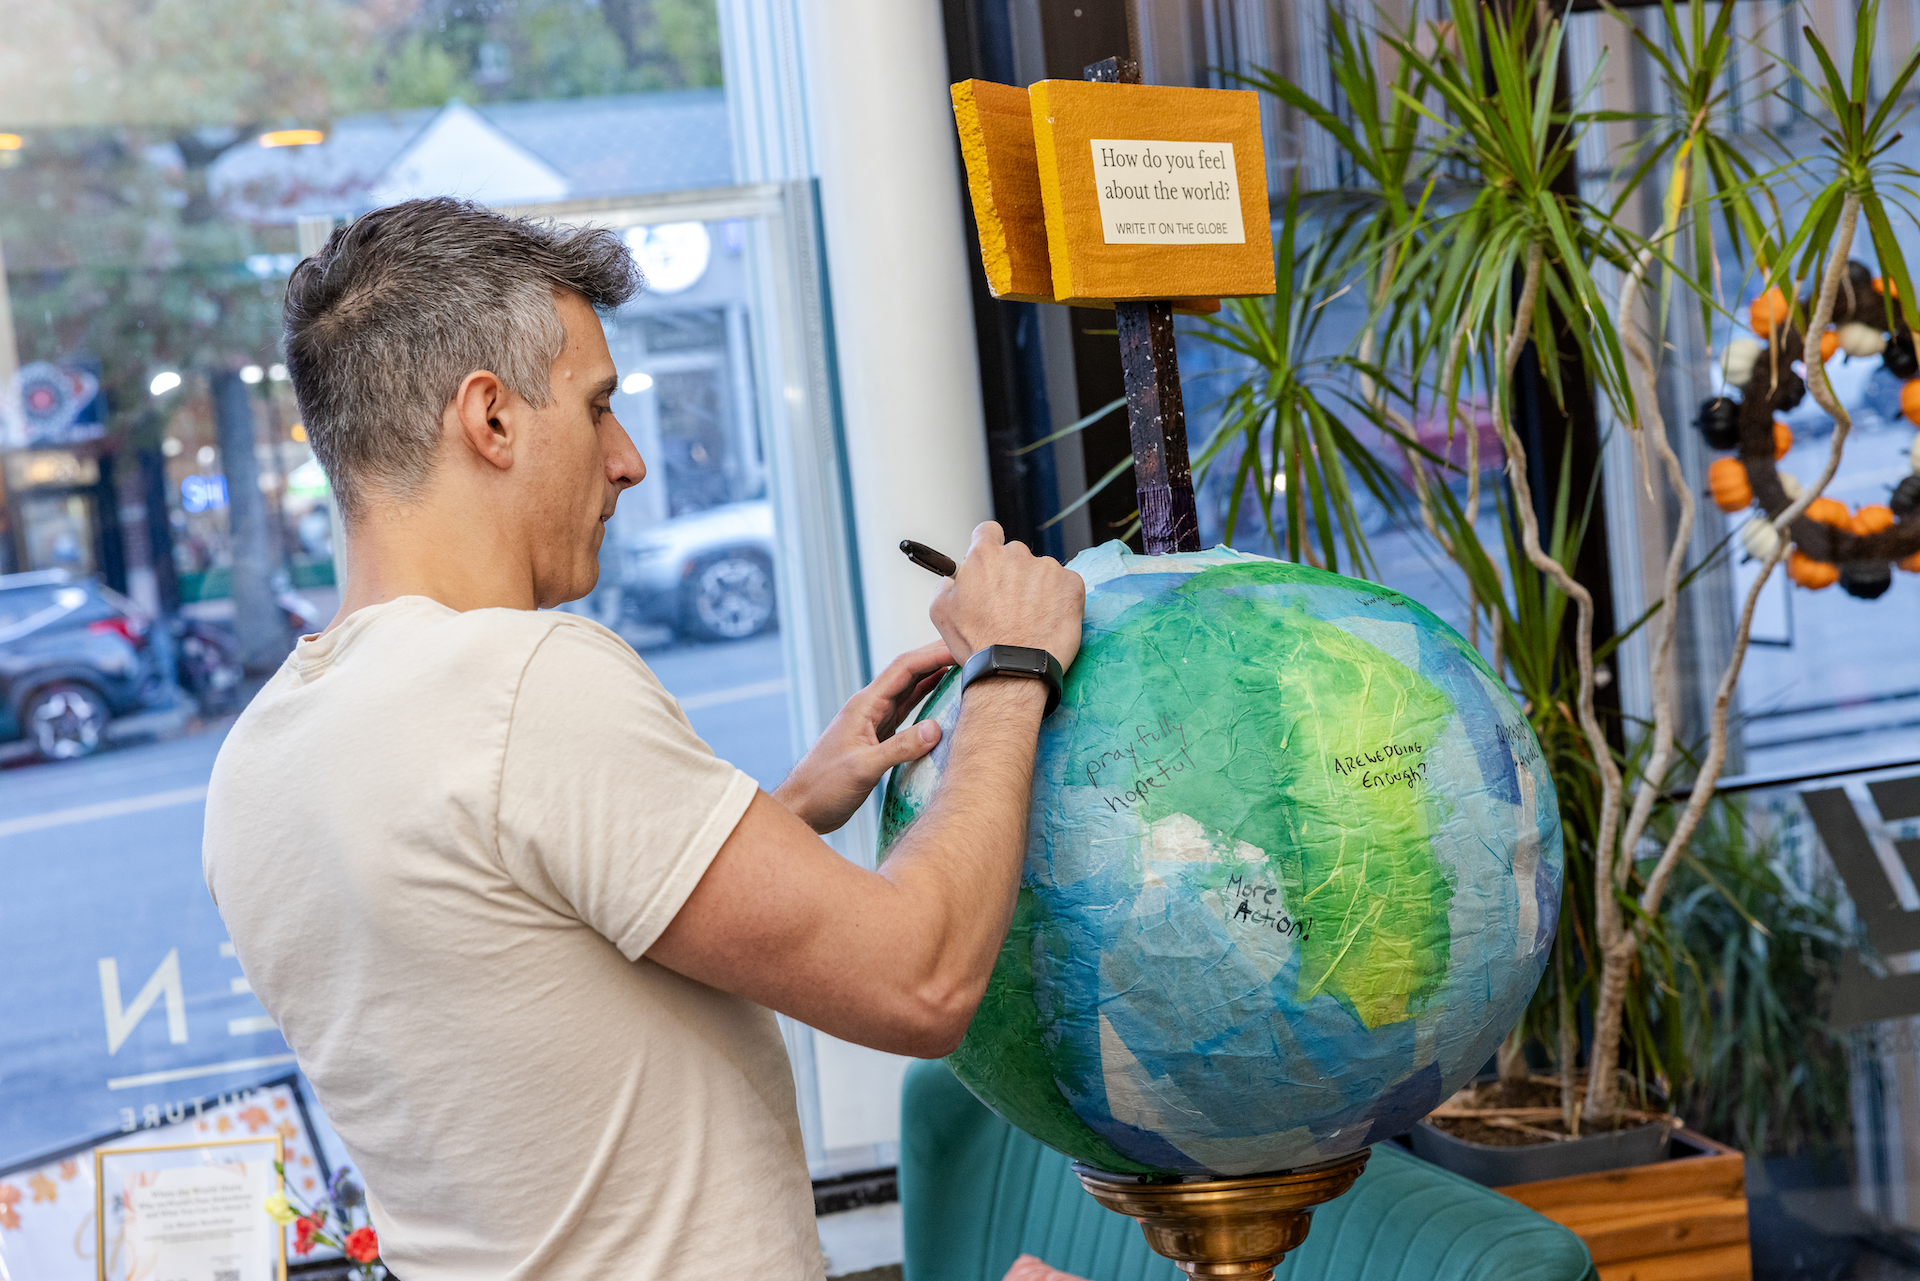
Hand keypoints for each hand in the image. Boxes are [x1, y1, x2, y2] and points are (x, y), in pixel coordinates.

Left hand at [773, 641, 954, 833]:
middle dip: (938, 658)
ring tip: (963, 668)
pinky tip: (942, 699)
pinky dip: (926, 702)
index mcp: (864, 705)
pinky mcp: (878, 737)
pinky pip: (906, 712)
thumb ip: (899, 748)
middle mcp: (870, 707)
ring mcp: (874, 721)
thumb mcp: (863, 768)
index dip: (933, 655)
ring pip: (909, 690)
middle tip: (970, 652)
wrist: (802, 807)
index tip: (961, 648)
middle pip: (909, 673)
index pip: (904, 668)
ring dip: (934, 677)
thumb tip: (936, 729)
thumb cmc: (823, 787)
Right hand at [929, 522, 1084, 669]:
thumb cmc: (977, 645)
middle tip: (1009, 607)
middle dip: (1013, 575)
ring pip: (1041, 572)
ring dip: (1036, 590)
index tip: (991, 565)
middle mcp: (1017, 554)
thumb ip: (948, 581)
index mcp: (984, 555)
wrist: (1012, 672)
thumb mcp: (941, 610)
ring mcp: (1048, 568)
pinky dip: (1059, 601)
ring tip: (1030, 621)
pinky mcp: (1072, 585)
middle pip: (1015, 555)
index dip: (988, 547)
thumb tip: (957, 575)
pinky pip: (1065, 586)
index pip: (988, 532)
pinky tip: (1048, 622)